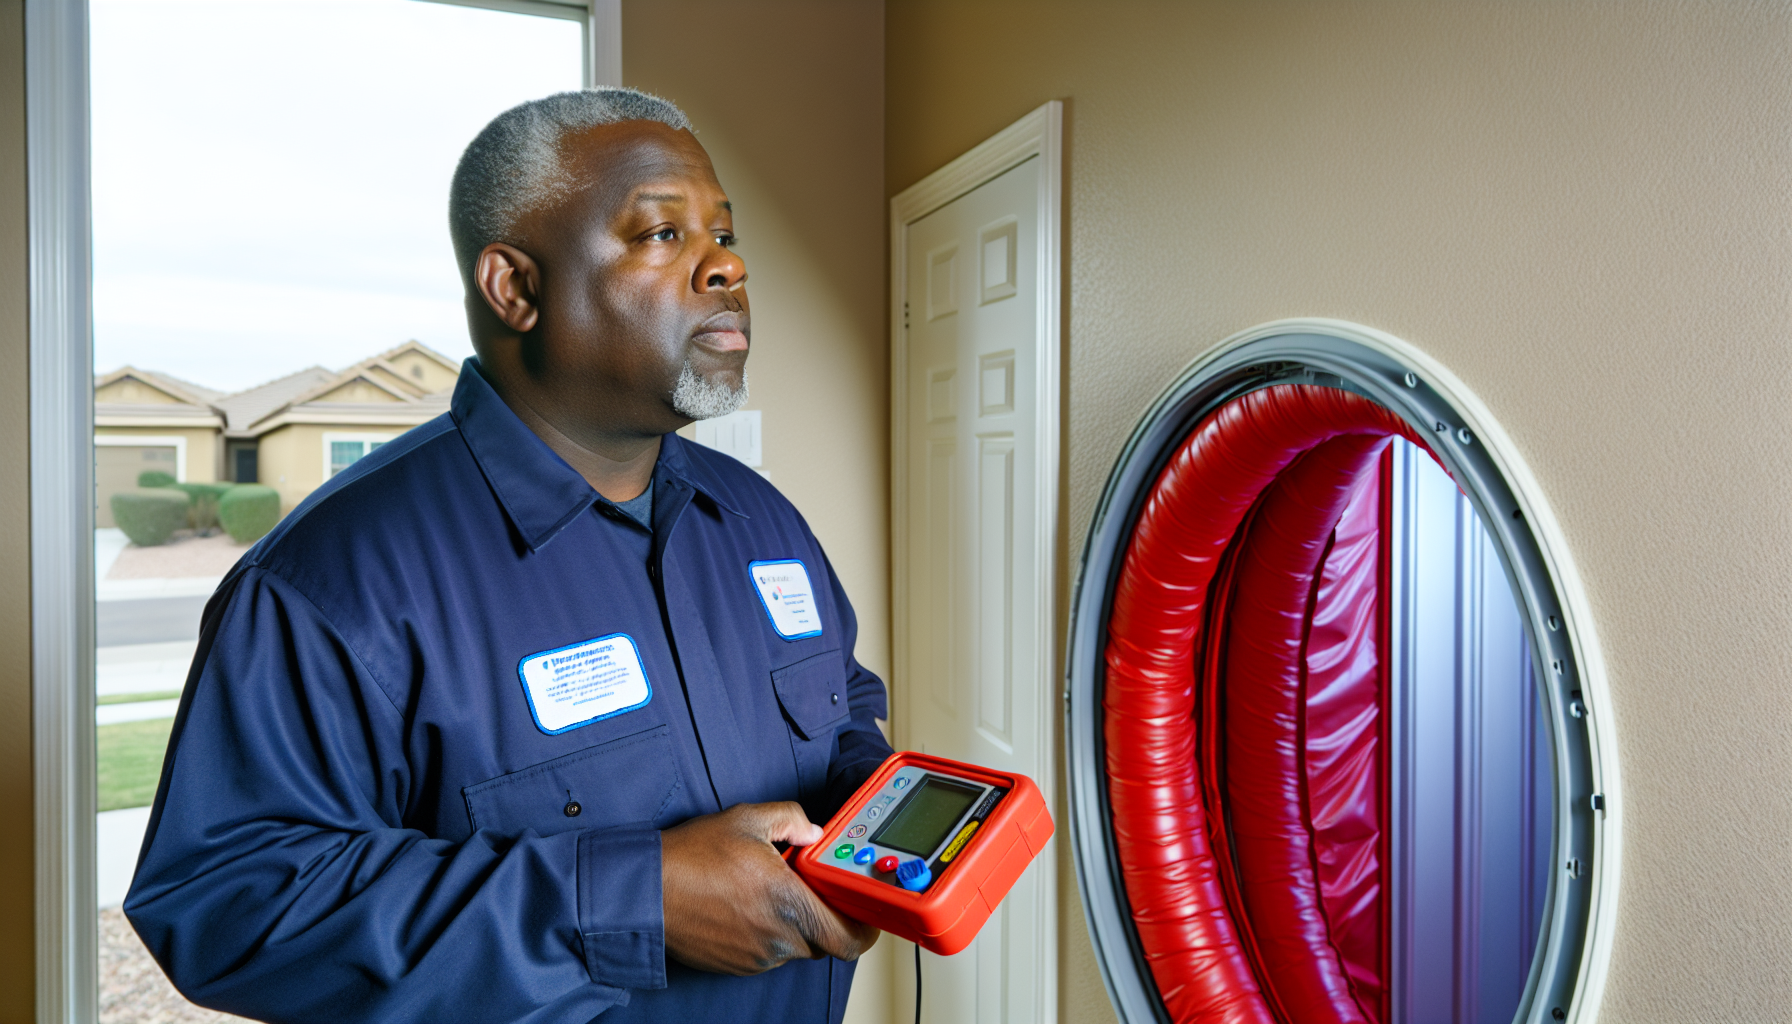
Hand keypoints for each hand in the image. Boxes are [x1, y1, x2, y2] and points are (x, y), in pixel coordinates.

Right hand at [661, 801, 880, 974]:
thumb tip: (814, 831)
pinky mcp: (736, 965)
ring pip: (795, 946)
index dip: (865, 927)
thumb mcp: (748, 819)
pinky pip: (767, 952)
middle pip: (825, 941)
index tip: (863, 909)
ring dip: (793, 923)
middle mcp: (777, 939)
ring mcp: (756, 957)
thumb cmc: (691, 857)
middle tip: (811, 889)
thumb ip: (793, 819)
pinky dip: (768, 932)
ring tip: (769, 890)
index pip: (849, 938)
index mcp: (789, 905)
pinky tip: (747, 905)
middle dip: (825, 916)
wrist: (644, 892)